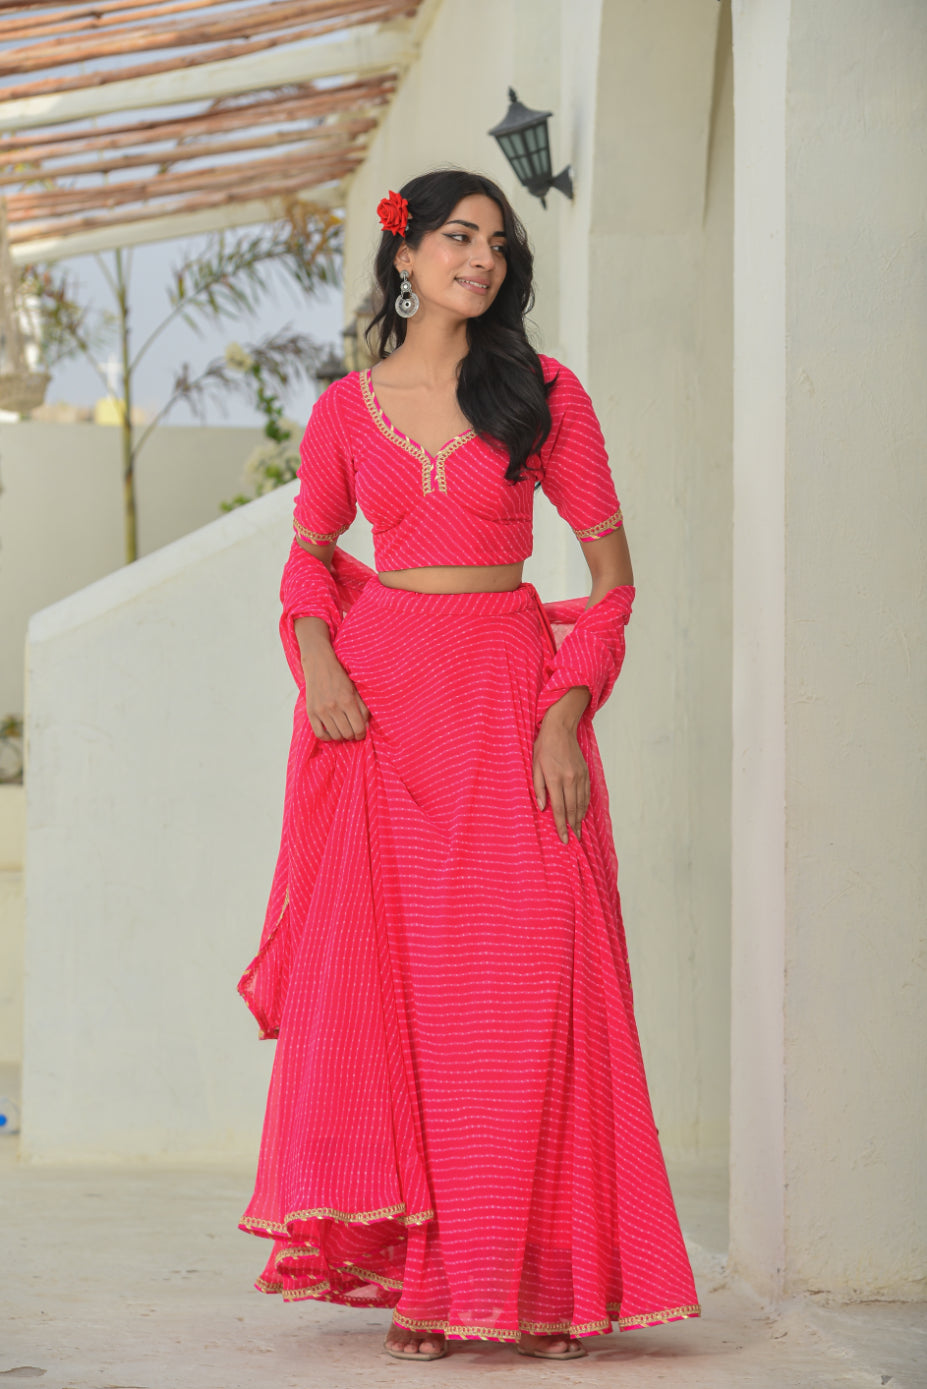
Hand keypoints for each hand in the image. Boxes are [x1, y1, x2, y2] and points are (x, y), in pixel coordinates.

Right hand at [304, 649, 369, 740]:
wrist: (319, 665)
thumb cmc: (340, 677)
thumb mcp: (355, 690)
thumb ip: (362, 708)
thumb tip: (365, 727)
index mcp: (347, 700)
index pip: (358, 728)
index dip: (362, 734)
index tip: (361, 734)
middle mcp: (334, 707)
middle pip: (347, 734)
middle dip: (352, 735)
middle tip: (352, 732)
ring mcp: (321, 711)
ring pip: (335, 735)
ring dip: (341, 736)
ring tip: (343, 731)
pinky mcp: (311, 712)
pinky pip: (319, 734)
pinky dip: (327, 737)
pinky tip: (332, 732)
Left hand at [532, 716, 589, 843]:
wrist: (561, 729)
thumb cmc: (544, 747)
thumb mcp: (534, 766)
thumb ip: (538, 788)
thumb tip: (542, 807)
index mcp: (555, 779)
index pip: (559, 809)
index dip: (561, 826)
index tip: (564, 838)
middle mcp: (570, 779)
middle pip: (572, 809)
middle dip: (572, 826)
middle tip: (573, 839)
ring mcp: (579, 776)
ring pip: (581, 803)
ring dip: (580, 818)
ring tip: (578, 830)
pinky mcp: (585, 772)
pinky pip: (586, 794)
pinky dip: (585, 805)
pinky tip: (582, 813)